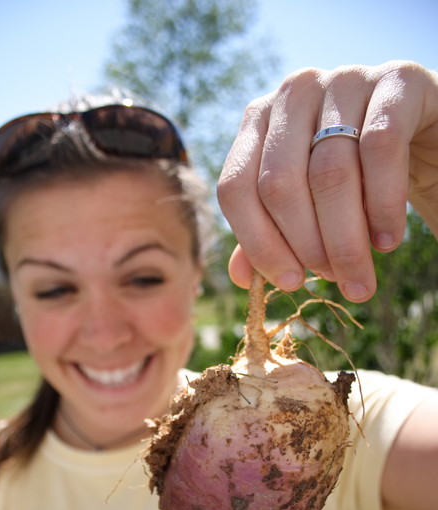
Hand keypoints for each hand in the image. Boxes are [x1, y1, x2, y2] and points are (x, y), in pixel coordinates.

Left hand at [217, 61, 437, 300]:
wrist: (428, 140)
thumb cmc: (360, 179)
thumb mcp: (310, 207)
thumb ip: (272, 235)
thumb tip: (241, 277)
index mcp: (258, 121)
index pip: (237, 188)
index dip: (259, 244)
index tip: (290, 283)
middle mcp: (294, 93)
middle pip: (280, 184)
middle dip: (306, 247)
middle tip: (334, 281)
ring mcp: (344, 80)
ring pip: (329, 173)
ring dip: (345, 239)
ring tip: (360, 277)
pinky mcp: (396, 81)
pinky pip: (380, 148)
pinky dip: (382, 206)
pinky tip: (387, 241)